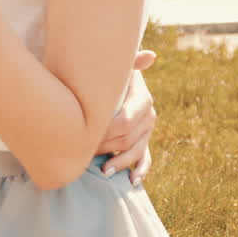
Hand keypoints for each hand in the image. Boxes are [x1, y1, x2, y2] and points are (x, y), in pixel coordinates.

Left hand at [97, 50, 158, 184]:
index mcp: (143, 100)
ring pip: (136, 152)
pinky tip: (132, 181)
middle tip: (86, 153)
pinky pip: (146, 159)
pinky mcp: (145, 142)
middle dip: (107, 147)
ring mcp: (148, 132)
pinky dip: (141, 171)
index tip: (89, 135)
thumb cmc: (114, 76)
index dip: (107, 131)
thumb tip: (151, 55)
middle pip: (127, 139)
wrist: (119, 83)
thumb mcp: (120, 68)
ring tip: (104, 171)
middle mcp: (149, 117)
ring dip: (121, 163)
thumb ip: (131, 62)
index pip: (125, 121)